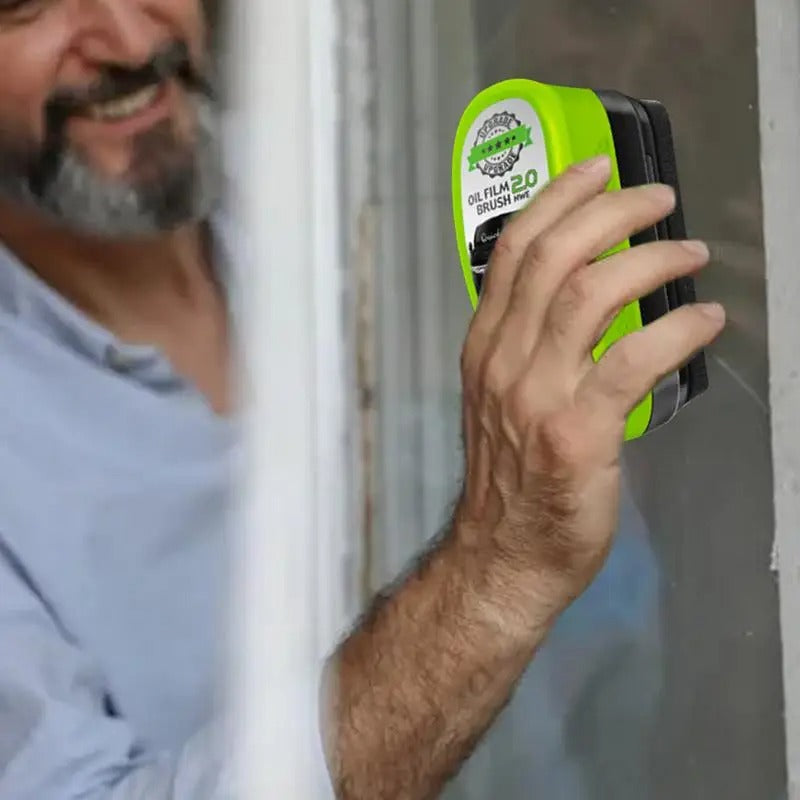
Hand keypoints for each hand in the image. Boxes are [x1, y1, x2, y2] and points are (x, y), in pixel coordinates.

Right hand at [457, 155, 724, 616]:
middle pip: (553, 259)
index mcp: (484, 348)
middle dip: (611, 214)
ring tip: (689, 252)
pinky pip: (632, 361)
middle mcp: (503, 362)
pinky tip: (703, 319)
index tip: (596, 169)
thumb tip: (576, 293)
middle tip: (658, 200)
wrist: (504, 553)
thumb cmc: (511, 476)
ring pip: (590, 296)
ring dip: (649, 261)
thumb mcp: (500, 398)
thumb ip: (527, 345)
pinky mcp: (578, 433)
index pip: (512, 252)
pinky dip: (675, 329)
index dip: (557, 199)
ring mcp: (537, 397)